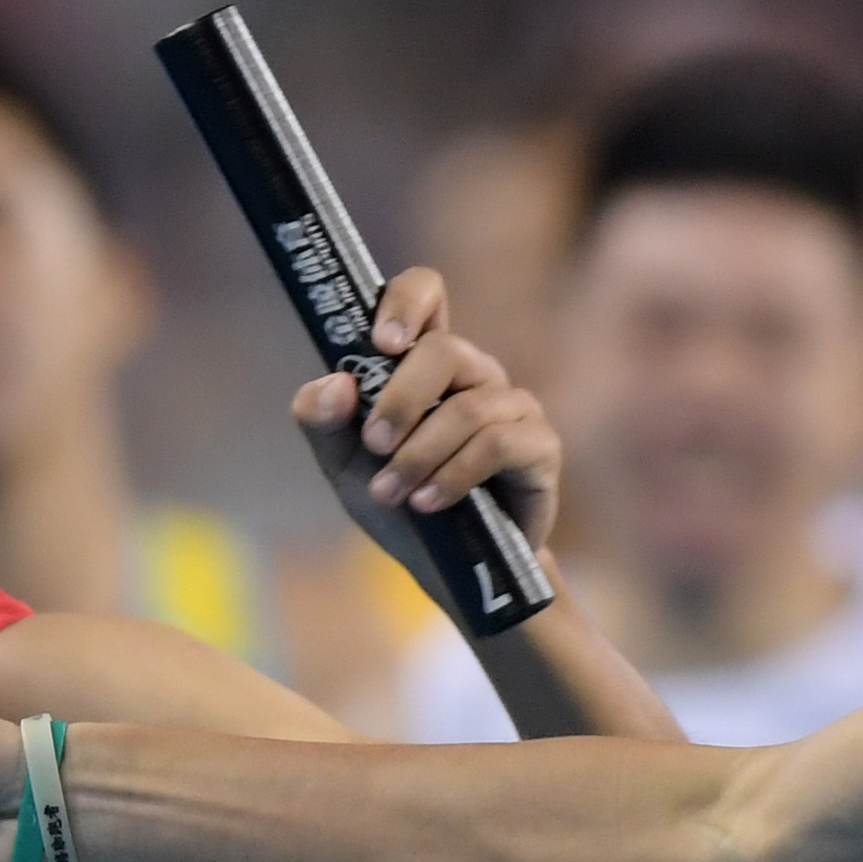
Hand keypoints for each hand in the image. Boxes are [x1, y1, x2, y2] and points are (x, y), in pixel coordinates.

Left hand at [290, 267, 563, 570]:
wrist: (447, 569)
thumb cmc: (398, 502)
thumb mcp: (343, 465)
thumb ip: (323, 422)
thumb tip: (335, 385)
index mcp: (426, 362)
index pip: (427, 292)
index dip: (405, 302)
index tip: (381, 343)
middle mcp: (474, 372)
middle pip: (445, 350)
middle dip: (400, 400)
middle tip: (373, 445)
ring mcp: (513, 406)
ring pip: (468, 407)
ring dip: (420, 454)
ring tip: (391, 492)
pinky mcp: (539, 447)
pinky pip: (497, 445)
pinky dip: (453, 475)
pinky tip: (427, 502)